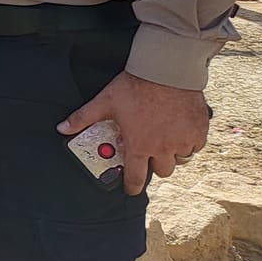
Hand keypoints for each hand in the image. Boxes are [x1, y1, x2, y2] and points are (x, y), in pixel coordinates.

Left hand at [58, 72, 210, 195]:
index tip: (131, 189)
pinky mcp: (199, 131)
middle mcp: (163, 148)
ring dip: (173, 154)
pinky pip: (196, 146)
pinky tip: (181, 132)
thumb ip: (83, 118)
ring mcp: (183, 141)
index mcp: (139, 145)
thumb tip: (62, 128)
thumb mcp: (104, 102)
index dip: (132, 186)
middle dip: (154, 166)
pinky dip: (190, 143)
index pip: (136, 177)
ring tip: (165, 141)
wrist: (166, 71)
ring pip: (181, 159)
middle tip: (149, 153)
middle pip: (162, 171)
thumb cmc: (134, 87)